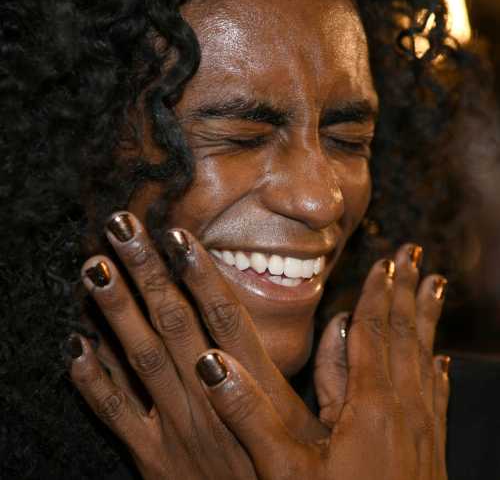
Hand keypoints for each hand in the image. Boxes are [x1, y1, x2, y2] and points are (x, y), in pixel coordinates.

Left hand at [67, 212, 328, 478]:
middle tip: (122, 227)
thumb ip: (336, 373)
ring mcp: (175, 428)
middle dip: (147, 271)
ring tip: (93, 266)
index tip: (179, 237)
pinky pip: (116, 415)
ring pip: (139, 359)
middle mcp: (208, 399)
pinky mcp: (152, 458)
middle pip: (174, 323)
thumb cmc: (297, 478)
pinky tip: (74, 346)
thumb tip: (345, 322)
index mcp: (252, 388)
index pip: (224, 318)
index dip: (201, 275)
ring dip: (114, 310)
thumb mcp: (324, 430)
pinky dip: (93, 381)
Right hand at [196, 245, 449, 479]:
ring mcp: (422, 429)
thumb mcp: (282, 469)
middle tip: (416, 256)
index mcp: (371, 406)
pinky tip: (439, 361)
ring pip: (424, 357)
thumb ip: (249, 413)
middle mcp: (403, 408)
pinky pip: (434, 392)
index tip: (386, 260)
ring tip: (435, 288)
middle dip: (408, 292)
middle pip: (405, 335)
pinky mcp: (429, 449)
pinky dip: (434, 366)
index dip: (378, 294)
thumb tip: (212, 363)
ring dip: (425, 320)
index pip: (374, 333)